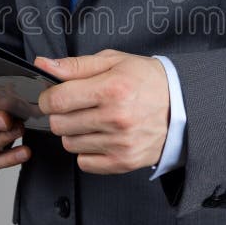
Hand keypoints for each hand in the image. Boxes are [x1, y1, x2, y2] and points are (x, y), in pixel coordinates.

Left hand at [35, 49, 169, 173]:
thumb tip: (42, 65)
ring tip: (93, 120)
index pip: (57, 100)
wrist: (183, 105)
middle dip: (61, 113)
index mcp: (112, 89)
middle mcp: (116, 118)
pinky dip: (87, 151)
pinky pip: (84, 163)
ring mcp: (120, 143)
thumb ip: (75, 65)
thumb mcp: (114, 61)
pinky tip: (101, 137)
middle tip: (78, 106)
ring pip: (69, 144)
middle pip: (59, 124)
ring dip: (75, 132)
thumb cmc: (148, 80)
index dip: (48, 97)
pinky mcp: (124, 161)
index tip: (54, 95)